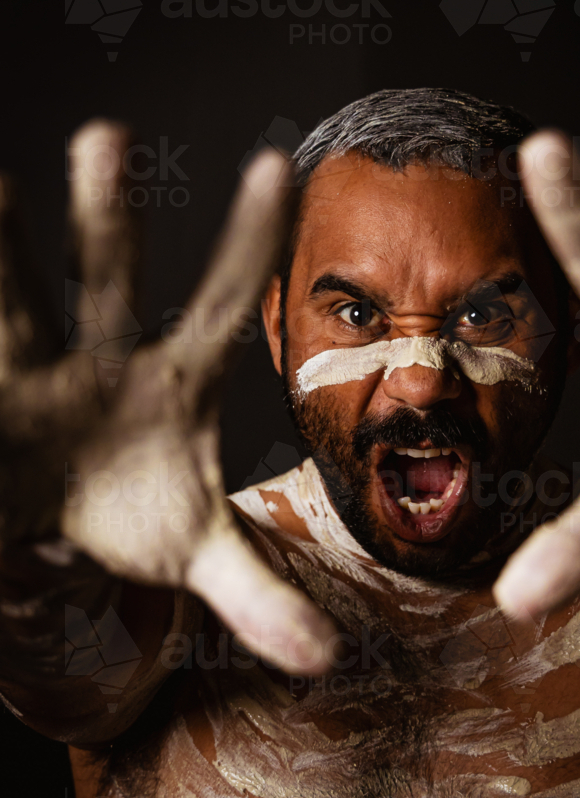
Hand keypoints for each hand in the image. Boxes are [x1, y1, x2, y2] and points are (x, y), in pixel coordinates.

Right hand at [0, 121, 335, 671]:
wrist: (56, 522)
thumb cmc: (133, 511)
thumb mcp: (197, 552)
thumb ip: (260, 595)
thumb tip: (329, 661)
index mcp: (174, 380)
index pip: (224, 301)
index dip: (250, 239)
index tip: (279, 164)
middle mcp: (103, 358)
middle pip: (108, 280)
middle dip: (104, 220)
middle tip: (106, 136)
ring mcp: (33, 370)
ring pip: (16, 299)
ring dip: (3, 249)